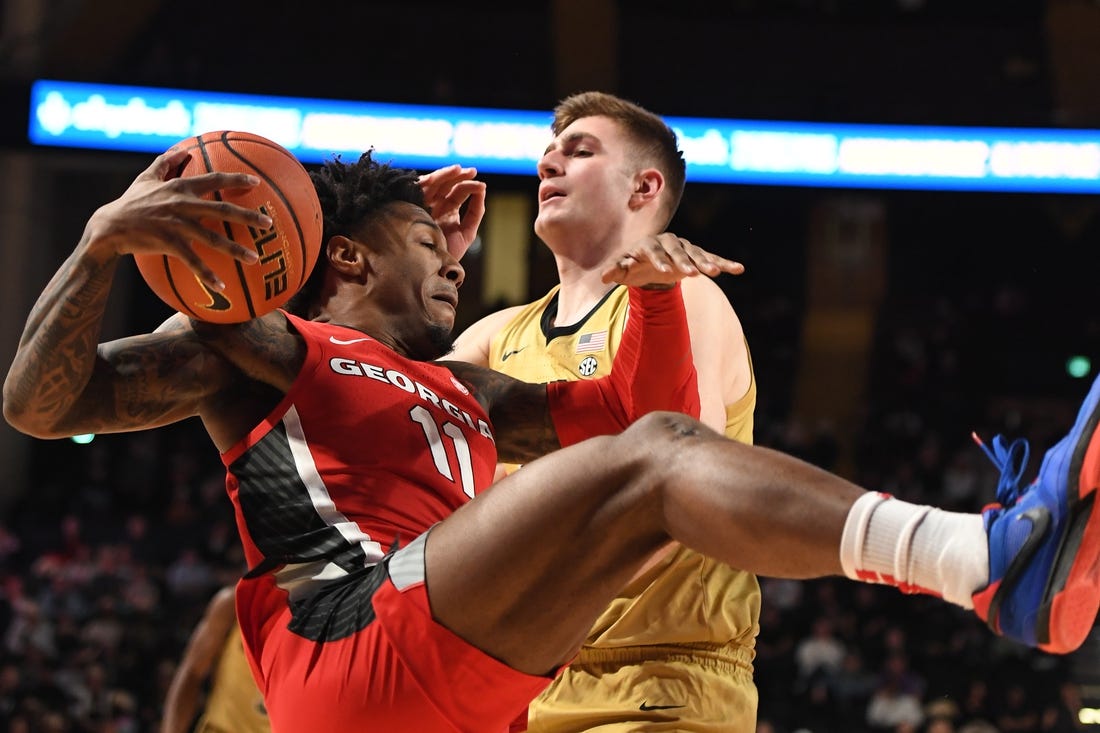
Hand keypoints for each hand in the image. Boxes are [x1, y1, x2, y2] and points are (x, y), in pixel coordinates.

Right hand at [84, 149, 271, 290]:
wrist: (109, 226)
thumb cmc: (130, 202)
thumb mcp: (146, 178)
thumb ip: (166, 162)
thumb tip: (183, 148)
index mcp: (179, 187)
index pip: (214, 179)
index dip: (236, 180)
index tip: (257, 184)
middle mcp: (181, 203)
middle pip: (222, 209)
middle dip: (248, 216)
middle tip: (268, 223)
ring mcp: (176, 224)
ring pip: (212, 238)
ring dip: (235, 250)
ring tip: (254, 259)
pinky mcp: (168, 243)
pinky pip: (192, 261)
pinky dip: (207, 274)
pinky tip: (222, 286)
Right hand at [418, 164, 485, 259]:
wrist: (432, 269)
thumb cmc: (448, 254)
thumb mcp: (467, 232)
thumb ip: (475, 212)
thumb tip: (482, 190)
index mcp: (446, 212)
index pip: (457, 193)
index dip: (468, 186)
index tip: (481, 185)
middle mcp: (434, 206)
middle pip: (445, 185)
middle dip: (459, 177)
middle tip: (472, 171)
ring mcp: (423, 205)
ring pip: (433, 184)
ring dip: (446, 175)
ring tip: (460, 169)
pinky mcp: (412, 207)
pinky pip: (420, 188)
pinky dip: (432, 180)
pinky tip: (441, 176)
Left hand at [599, 233, 744, 287]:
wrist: (649, 264)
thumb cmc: (634, 266)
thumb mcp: (623, 270)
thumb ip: (616, 271)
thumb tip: (604, 276)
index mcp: (648, 244)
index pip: (654, 251)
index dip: (659, 260)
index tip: (664, 270)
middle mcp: (668, 242)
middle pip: (678, 250)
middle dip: (684, 261)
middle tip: (692, 273)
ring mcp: (684, 248)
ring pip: (697, 254)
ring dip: (705, 262)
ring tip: (715, 272)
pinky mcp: (697, 255)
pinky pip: (712, 258)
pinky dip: (725, 263)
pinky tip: (739, 269)